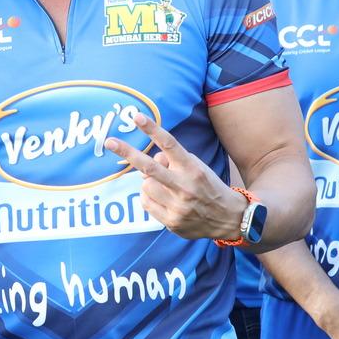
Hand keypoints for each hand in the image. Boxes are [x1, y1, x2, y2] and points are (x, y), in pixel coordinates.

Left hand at [104, 114, 244, 240]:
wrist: (229, 218)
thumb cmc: (208, 187)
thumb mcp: (197, 168)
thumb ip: (173, 161)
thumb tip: (150, 159)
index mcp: (192, 168)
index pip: (170, 144)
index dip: (152, 129)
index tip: (136, 117)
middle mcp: (184, 186)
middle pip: (149, 166)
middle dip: (127, 152)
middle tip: (109, 141)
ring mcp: (177, 206)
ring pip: (144, 185)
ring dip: (148, 182)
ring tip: (163, 186)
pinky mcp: (172, 222)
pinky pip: (146, 203)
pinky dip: (149, 198)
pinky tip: (163, 199)